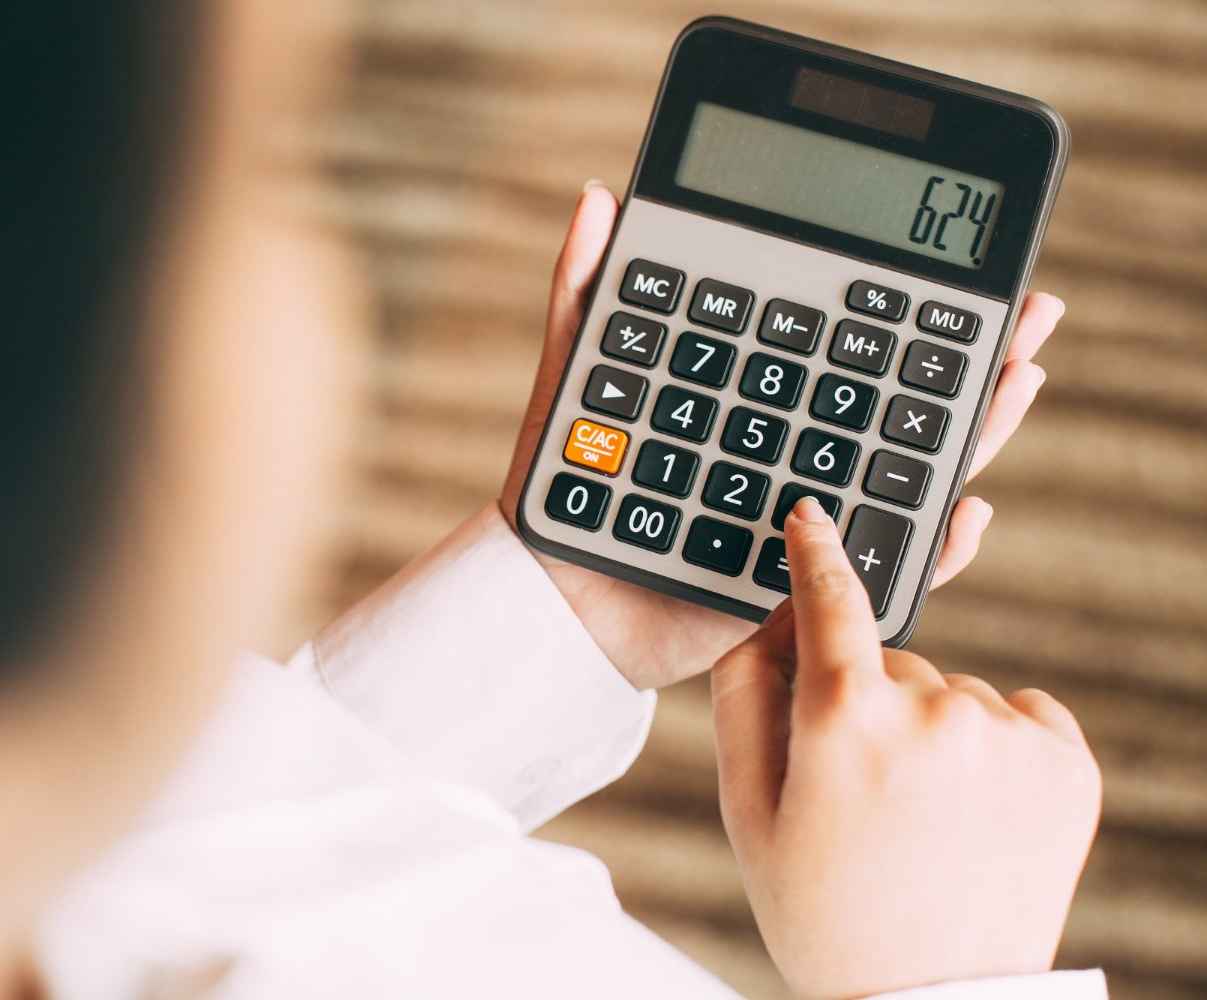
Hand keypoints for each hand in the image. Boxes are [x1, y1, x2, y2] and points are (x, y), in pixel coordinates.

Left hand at [499, 182, 1065, 688]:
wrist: (552, 590)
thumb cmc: (566, 484)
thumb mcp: (575, 377)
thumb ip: (587, 293)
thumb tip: (600, 195)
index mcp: (757, 404)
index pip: (848, 349)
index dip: (913, 313)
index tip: (973, 275)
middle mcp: (794, 457)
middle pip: (899, 407)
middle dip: (971, 364)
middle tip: (1027, 319)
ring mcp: (805, 521)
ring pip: (905, 479)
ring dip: (970, 436)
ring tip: (1015, 385)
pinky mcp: (801, 584)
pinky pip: (878, 574)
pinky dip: (928, 553)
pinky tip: (963, 513)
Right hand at [711, 497, 1100, 998]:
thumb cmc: (823, 908)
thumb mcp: (748, 810)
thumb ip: (742, 695)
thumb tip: (769, 615)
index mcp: (844, 720)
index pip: (828, 598)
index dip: (815, 549)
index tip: (811, 514)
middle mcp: (935, 711)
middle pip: (889, 663)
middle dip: (868, 703)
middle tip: (860, 789)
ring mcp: (1010, 736)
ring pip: (952, 692)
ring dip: (933, 731)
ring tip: (921, 818)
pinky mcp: (1067, 764)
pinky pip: (1017, 714)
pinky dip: (994, 746)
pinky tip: (973, 810)